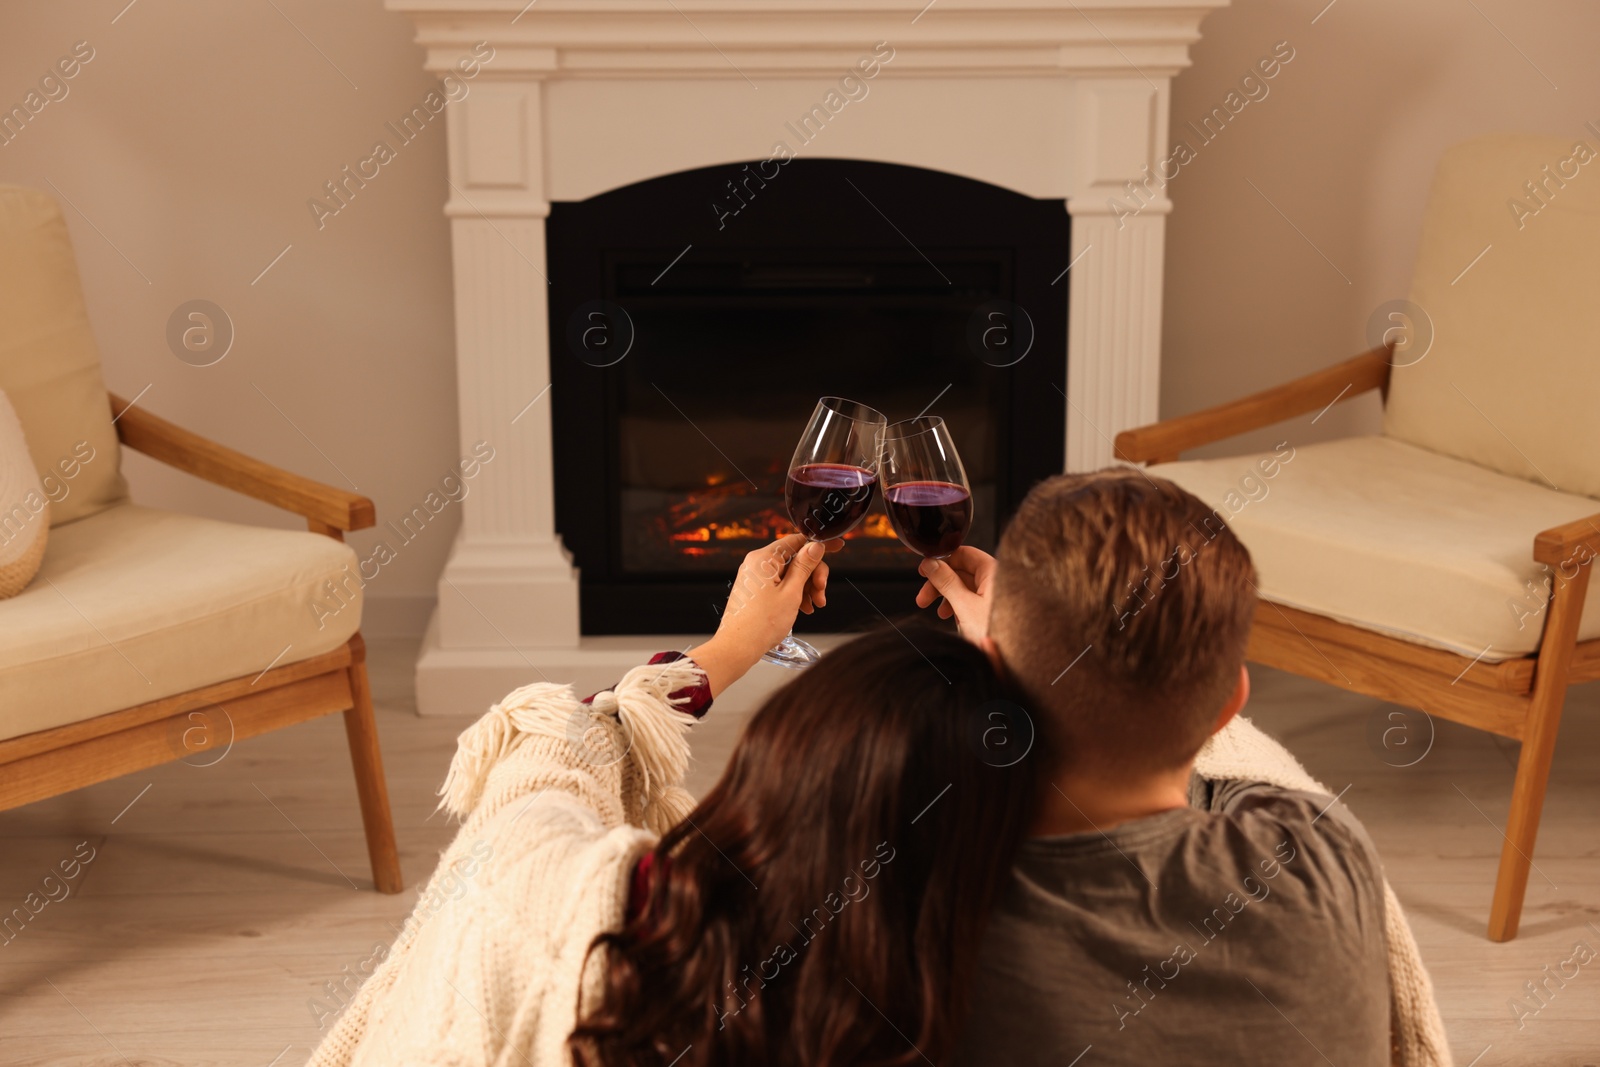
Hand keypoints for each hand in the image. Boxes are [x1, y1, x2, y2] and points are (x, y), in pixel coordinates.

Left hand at [694, 535, 833, 695]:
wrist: (737, 648)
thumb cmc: (761, 624)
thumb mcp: (791, 592)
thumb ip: (804, 566)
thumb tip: (815, 546)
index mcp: (763, 559)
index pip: (796, 540)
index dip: (818, 544)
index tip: (837, 547)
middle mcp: (757, 564)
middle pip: (795, 559)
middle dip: (813, 575)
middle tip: (822, 593)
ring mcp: (755, 578)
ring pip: (789, 573)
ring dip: (806, 587)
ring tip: (814, 606)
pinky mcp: (755, 590)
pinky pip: (780, 584)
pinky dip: (794, 594)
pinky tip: (803, 608)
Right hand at [915, 546, 997, 639]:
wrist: (1015, 665)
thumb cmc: (997, 635)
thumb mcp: (965, 606)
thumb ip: (946, 582)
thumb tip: (931, 564)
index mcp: (994, 573)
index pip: (965, 554)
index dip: (943, 560)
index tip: (925, 569)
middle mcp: (997, 581)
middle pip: (962, 572)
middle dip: (940, 584)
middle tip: (923, 597)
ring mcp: (996, 597)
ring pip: (965, 588)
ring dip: (947, 598)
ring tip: (938, 614)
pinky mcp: (994, 611)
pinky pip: (972, 602)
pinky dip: (959, 608)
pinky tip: (953, 620)